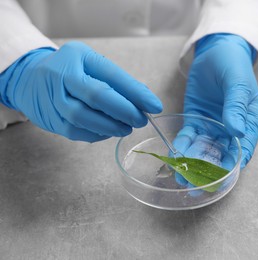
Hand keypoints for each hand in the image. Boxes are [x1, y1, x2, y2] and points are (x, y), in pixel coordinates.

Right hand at [0, 41, 161, 141]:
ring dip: (111, 126)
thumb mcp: (92, 64)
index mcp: (77, 56)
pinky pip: (76, 132)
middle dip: (125, 111)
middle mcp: (61, 75)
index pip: (111, 76)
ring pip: (84, 117)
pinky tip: (109, 132)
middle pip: (97, 96)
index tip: (154, 105)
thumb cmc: (70, 70)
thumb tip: (144, 99)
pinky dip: (97, 134)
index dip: (135, 93)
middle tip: (141, 120)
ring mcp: (52, 98)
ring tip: (126, 128)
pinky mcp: (50, 119)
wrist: (29, 79)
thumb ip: (117, 81)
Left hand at [173, 34, 257, 189]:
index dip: (233, 165)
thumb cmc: (234, 66)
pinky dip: (182, 146)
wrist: (216, 51)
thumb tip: (237, 132)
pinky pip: (189, 137)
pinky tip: (174, 155)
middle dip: (209, 171)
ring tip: (181, 177)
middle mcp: (232, 129)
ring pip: (203, 150)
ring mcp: (213, 126)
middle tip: (195, 185)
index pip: (244, 149)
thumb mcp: (238, 84)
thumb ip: (237, 107)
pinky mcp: (196, 121)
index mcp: (249, 123)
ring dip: (193, 163)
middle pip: (222, 155)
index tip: (221, 178)